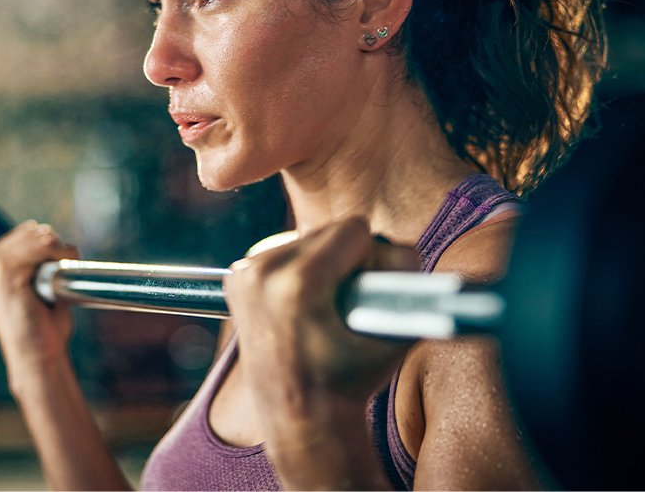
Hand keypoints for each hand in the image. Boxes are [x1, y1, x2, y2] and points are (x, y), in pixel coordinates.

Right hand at [0, 220, 77, 371]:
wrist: (37, 354)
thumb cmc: (39, 322)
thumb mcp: (29, 280)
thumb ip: (29, 254)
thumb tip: (42, 229)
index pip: (28, 231)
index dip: (49, 248)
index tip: (52, 272)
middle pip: (35, 231)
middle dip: (55, 250)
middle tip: (54, 282)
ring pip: (42, 237)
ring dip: (60, 255)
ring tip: (52, 286)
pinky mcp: (5, 272)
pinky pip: (45, 247)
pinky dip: (60, 258)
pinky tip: (56, 281)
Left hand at [223, 217, 418, 487]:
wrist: (299, 415)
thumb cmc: (352, 378)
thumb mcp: (395, 334)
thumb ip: (409, 284)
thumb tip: (404, 251)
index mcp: (299, 283)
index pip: (353, 228)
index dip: (372, 257)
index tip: (368, 289)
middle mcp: (262, 273)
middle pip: (326, 232)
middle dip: (346, 258)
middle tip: (348, 301)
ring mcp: (244, 275)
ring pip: (304, 239)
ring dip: (322, 262)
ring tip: (324, 304)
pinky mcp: (235, 279)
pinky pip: (281, 252)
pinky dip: (297, 269)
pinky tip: (301, 303)